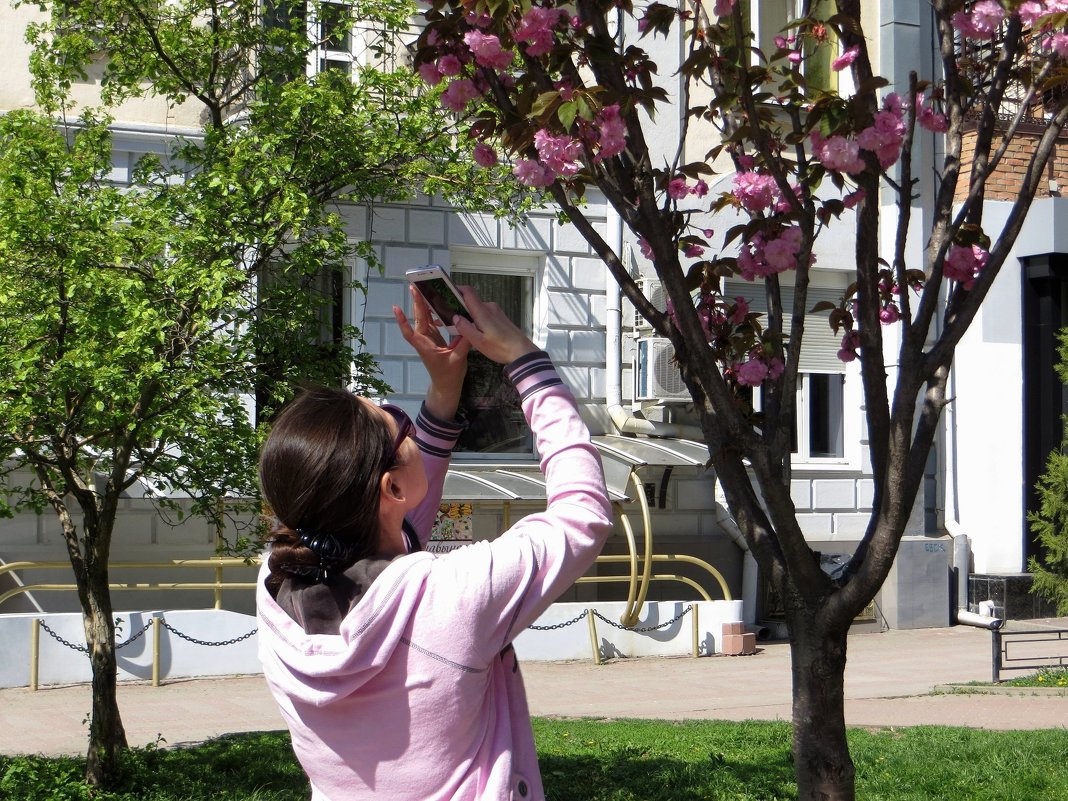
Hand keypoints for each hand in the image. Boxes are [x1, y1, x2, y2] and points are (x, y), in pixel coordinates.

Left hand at [393, 287, 471, 419]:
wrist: (447, 384)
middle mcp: (424, 341)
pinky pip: (432, 322)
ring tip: (423, 289)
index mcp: (426, 347)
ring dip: (423, 305)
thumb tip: (469, 329)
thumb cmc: (449, 375)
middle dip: (416, 303)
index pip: (410, 333)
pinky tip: (437, 303)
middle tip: (414, 286)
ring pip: (424, 319)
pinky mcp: (435, 338)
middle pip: (418, 320)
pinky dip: (433, 312)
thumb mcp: (458, 360)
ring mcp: (429, 338)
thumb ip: (463, 344)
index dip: (402, 321)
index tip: (396, 308)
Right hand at [451, 286, 538, 364]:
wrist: (522, 351)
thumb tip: (455, 317)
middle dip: (460, 310)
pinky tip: (478, 333)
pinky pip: (485, 314)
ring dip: (470, 317)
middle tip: (452, 322)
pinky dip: (478, 320)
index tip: (447, 293)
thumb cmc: (501, 348)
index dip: (457, 289)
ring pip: (478, 310)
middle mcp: (490, 307)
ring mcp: (496, 311)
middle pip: (471, 302)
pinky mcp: (500, 317)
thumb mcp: (478, 342)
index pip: (468, 292)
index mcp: (483, 311)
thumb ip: (465, 328)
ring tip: (465, 332)